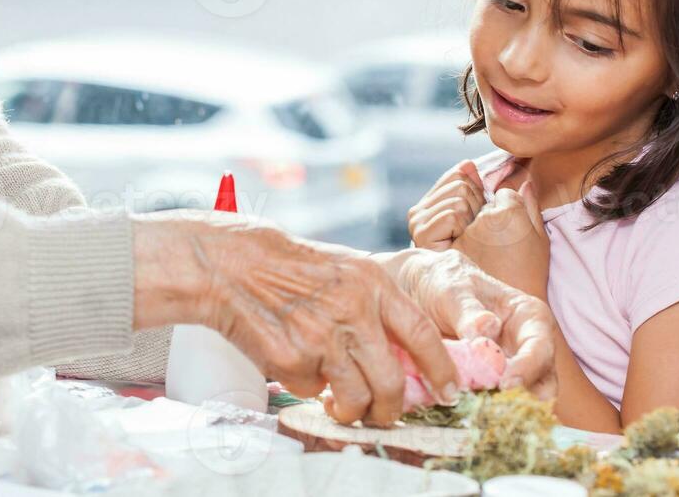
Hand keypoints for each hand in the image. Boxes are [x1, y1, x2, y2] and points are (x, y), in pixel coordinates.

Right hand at [133, 213, 458, 426]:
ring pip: (356, 398)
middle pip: (391, 382)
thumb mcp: (344, 268)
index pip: (422, 334)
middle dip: (391, 409)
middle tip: (384, 414)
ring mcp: (321, 337)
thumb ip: (375, 306)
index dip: (440, 369)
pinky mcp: (291, 359)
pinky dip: (306, 386)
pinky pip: (312, 390)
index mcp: (371, 282)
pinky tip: (294, 361)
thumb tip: (404, 356)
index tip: (449, 391)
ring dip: (351, 411)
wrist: (230, 264)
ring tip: (340, 405)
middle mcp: (352, 309)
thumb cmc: (288, 266)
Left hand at [386, 244, 556, 398]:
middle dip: (520, 400)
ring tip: (475, 414)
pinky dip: (482, 412)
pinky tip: (463, 414)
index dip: (527, 369)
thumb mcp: (452, 289)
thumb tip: (486, 329)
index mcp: (530, 318)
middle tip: (491, 408)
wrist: (423, 291)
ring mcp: (511, 370)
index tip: (505, 383)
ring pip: (519, 402)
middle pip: (540, 384)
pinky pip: (493, 406)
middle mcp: (528, 348)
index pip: (540, 348)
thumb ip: (468, 310)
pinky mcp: (490, 386)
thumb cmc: (444, 283)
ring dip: (500, 411)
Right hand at [407, 160, 485, 250]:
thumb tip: (468, 164)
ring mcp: (417, 222)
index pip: (458, 174)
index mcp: (432, 203)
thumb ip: (476, 187)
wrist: (485, 286)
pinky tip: (459, 243)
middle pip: (460, 183)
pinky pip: (453, 215)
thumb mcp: (485, 212)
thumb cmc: (490, 252)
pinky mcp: (420, 234)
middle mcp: (419, 211)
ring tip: (466, 240)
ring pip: (459, 199)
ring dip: (472, 219)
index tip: (479, 215)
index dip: (479, 191)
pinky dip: (463, 228)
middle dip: (476, 205)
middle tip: (473, 231)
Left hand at [454, 181, 549, 299]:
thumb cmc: (531, 273)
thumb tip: (523, 183)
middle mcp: (483, 218)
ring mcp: (465, 232)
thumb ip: (530, 206)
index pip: (503, 194)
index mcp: (509, 212)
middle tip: (500, 240)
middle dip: (488, 214)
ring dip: (473, 224)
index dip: (508, 209)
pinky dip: (460, 237)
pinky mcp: (451, 245)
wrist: (512, 306)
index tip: (513, 229)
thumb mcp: (540, 239)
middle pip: (481, 201)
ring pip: (465, 214)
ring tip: (488, 249)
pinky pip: (452, 230)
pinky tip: (474, 255)